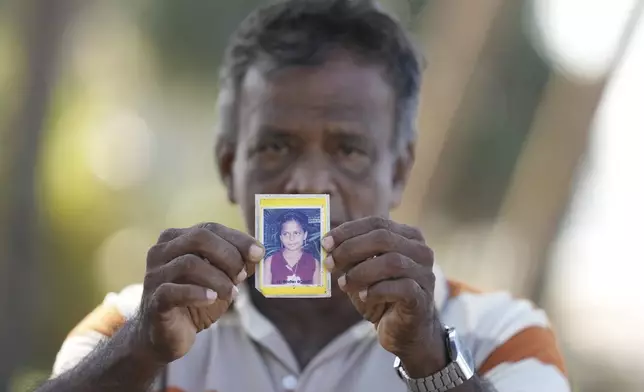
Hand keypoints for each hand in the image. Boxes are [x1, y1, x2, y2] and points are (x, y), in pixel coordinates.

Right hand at [136, 222, 263, 362]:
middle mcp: (161, 251)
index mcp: (177, 239)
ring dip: (218, 279)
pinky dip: (198, 293)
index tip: (258, 253)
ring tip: (231, 294)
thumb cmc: (194, 301)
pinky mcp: (154, 300)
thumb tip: (258, 254)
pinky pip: (174, 291)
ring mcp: (155, 275)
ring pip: (189, 263)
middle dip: (228, 255)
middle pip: (198, 238)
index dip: (237, 239)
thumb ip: (237, 264)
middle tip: (242, 275)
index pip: (210, 228)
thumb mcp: (220, 278)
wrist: (166, 336)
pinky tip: (212, 298)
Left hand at [322, 217, 446, 376]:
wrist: (404, 330)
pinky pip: (401, 288)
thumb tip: (327, 245)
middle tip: (330, 262)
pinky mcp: (422, 297)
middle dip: (351, 249)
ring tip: (343, 284)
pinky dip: (377, 291)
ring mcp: (425, 274)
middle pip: (383, 238)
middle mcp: (420, 251)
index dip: (348, 231)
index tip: (325, 243)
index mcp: (407, 236)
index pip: (377, 222)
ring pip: (392, 262)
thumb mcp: (362, 271)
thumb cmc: (381, 296)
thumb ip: (350, 256)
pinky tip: (364, 297)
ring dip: (361, 272)